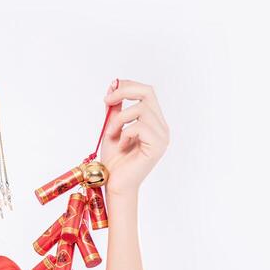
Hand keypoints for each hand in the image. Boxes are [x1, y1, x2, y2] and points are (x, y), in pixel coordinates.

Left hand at [99, 79, 169, 197]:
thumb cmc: (114, 161)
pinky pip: (139, 127)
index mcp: (153, 121)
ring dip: (119, 120)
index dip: (127, 86)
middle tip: (106, 101)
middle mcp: (161, 126)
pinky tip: (122, 145)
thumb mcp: (112, 128)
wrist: (115, 184)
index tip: (109, 90)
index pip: (146, 92)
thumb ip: (115, 109)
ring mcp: (162, 136)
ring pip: (141, 109)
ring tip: (112, 135)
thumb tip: (114, 85)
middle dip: (124, 92)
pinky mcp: (157, 146)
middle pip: (148, 92)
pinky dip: (124, 133)